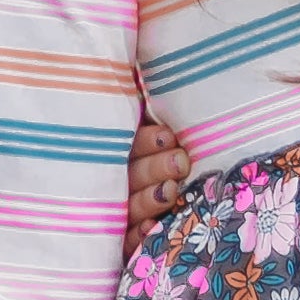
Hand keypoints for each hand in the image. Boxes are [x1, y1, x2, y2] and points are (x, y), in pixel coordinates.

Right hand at [125, 105, 191, 242]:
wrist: (156, 194)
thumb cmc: (169, 146)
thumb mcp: (151, 120)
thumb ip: (149, 103)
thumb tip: (164, 59)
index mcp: (124, 149)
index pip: (131, 144)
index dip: (148, 141)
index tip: (169, 136)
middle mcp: (118, 178)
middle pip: (132, 174)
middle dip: (156, 167)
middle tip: (181, 161)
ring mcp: (118, 210)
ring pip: (131, 206)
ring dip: (150, 199)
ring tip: (172, 189)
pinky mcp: (122, 239)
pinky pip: (127, 240)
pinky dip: (139, 235)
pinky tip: (152, 228)